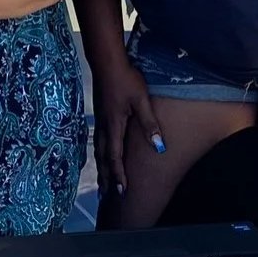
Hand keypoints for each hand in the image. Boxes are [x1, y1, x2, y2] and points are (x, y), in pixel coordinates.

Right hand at [89, 52, 162, 192]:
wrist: (106, 62)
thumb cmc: (126, 79)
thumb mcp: (141, 100)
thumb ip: (149, 124)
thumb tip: (159, 147)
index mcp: (114, 126)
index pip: (115, 156)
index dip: (119, 175)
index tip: (123, 191)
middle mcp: (104, 127)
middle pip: (103, 158)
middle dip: (106, 177)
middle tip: (106, 195)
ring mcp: (100, 121)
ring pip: (98, 150)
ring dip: (101, 167)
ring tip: (102, 181)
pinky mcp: (100, 114)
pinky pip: (98, 141)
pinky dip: (99, 154)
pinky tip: (101, 154)